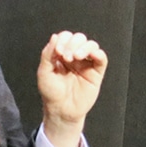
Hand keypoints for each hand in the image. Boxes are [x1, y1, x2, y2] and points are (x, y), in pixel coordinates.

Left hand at [37, 30, 106, 146]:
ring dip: (84, 47)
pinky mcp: (96, 72)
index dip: (63, 40)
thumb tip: (55, 37)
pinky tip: (92, 55)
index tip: (58, 51)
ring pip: (91, 45)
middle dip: (72, 44)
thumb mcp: (44, 72)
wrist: (61, 110)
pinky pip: (101, 58)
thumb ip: (47, 54)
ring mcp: (86, 64)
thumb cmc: (51, 93)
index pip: (65, 37)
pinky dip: (98, 53)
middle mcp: (74, 57)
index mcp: (61, 54)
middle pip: (79, 38)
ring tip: (76, 57)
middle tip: (66, 56)